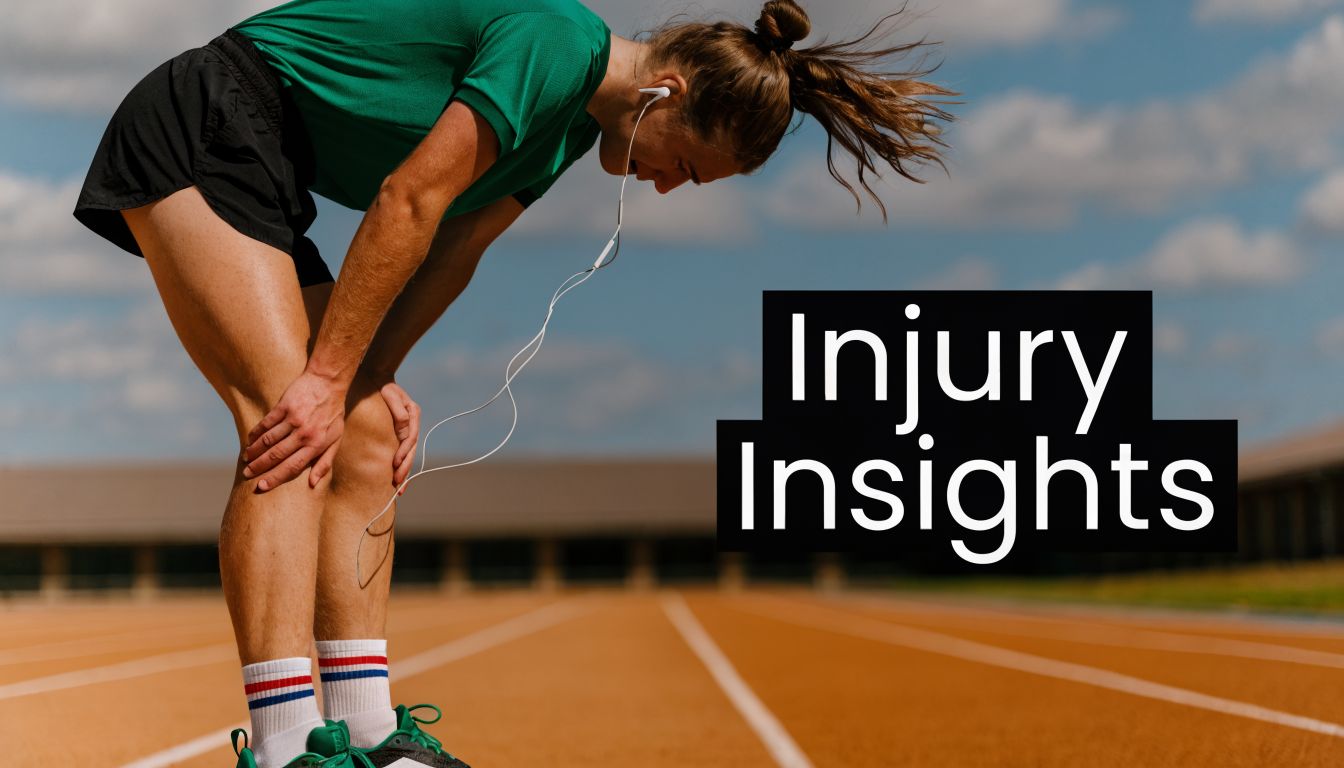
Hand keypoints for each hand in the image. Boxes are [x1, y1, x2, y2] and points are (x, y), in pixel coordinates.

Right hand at [242, 370, 347, 491]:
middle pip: (276, 455)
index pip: (292, 467)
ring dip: (254, 451)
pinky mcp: (284, 406)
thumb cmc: (333, 414)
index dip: (275, 478)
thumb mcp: (336, 439)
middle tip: (247, 473)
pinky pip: (265, 424)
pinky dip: (255, 433)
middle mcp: (304, 434)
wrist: (329, 383)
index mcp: (316, 445)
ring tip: (247, 459)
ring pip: (268, 440)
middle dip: (259, 467)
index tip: (261, 486)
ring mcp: (293, 419)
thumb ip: (325, 462)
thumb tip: (314, 484)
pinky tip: (249, 440)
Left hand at [380, 380, 420, 491]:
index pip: (409, 438)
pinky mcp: (400, 432)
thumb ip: (398, 411)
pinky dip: (400, 464)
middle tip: (398, 484)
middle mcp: (413, 423)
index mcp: (413, 414)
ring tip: (399, 488)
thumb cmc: (382, 386)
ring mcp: (408, 428)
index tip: (395, 464)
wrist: (376, 378)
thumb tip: (403, 429)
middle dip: (405, 468)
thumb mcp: (390, 395)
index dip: (403, 452)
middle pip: (411, 450)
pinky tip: (397, 477)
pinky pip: (402, 451)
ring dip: (404, 471)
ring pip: (408, 454)